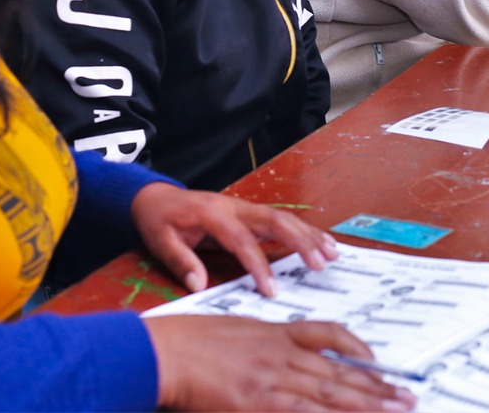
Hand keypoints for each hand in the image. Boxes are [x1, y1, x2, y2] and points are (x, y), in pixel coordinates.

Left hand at [131, 182, 338, 295]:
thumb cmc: (159, 221)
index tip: (272, 290)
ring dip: (309, 234)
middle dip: (300, 241)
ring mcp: (244, 208)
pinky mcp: (249, 214)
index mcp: (213, 214)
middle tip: (322, 264)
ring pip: (282, 217)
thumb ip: (180, 260)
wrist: (157, 197)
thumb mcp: (160, 240)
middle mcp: (234, 207)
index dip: (258, 265)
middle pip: (274, 220)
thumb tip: (198, 283)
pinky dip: (303, 231)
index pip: (241, 240)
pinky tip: (322, 242)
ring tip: (332, 253)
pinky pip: (280, 220)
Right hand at [145, 315, 414, 410]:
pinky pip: (301, 411)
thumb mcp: (234, 331)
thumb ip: (264, 345)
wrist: (163, 351)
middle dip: (376, 387)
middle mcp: (281, 354)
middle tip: (406, 396)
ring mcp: (272, 379)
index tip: (378, 360)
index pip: (328, 337)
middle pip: (338, 372)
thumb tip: (287, 352)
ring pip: (329, 393)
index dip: (358, 350)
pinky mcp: (257, 402)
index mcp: (275, 334)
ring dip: (365, 404)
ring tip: (396, 409)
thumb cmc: (189, 342)